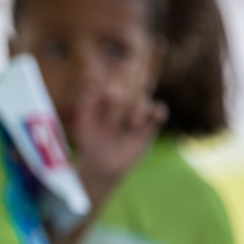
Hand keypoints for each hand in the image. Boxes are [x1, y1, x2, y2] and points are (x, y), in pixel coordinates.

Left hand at [71, 91, 166, 206]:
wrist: (102, 165)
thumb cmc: (90, 143)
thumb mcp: (84, 124)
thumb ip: (86, 103)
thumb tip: (90, 78)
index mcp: (106, 100)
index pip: (113, 87)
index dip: (112, 91)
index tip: (111, 96)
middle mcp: (122, 103)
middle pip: (129, 92)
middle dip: (124, 100)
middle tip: (117, 105)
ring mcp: (136, 113)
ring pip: (143, 100)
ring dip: (139, 108)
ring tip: (133, 124)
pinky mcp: (149, 125)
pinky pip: (159, 111)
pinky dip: (159, 111)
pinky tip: (155, 118)